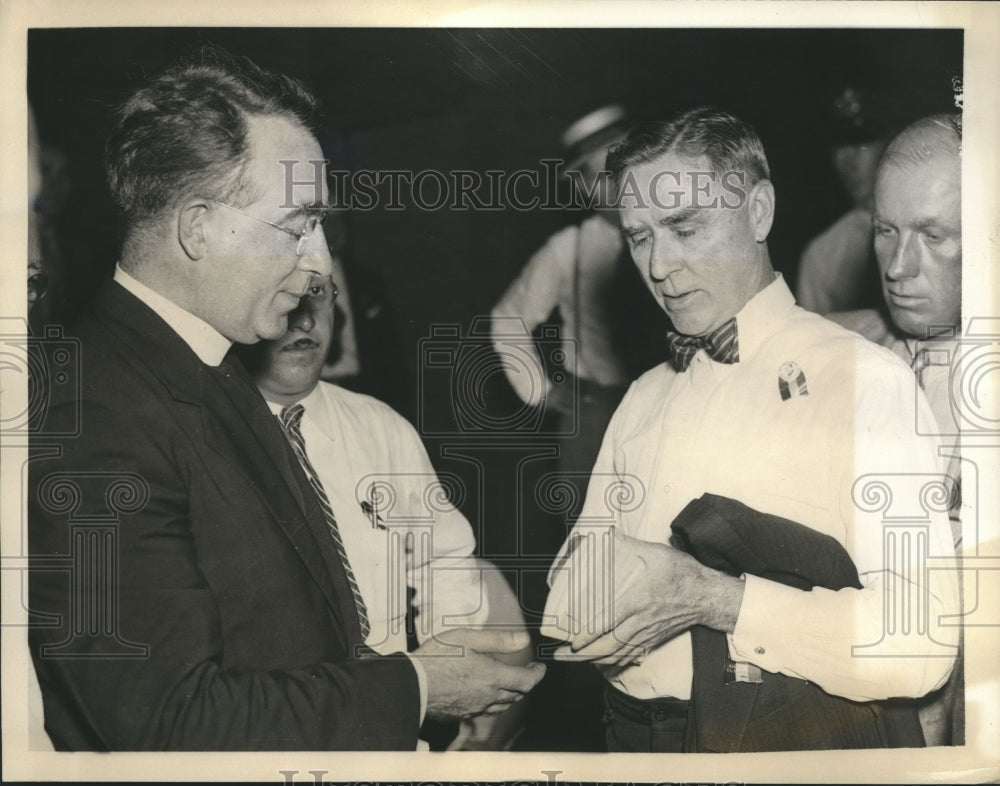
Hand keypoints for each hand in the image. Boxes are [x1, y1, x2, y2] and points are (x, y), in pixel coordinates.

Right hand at [414, 628, 545, 721]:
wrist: (411, 685)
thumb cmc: (437, 657)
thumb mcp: (468, 638)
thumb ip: (498, 640)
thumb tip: (524, 641)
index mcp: (493, 677)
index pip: (527, 681)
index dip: (537, 675)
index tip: (540, 668)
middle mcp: (488, 697)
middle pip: (517, 695)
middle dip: (525, 684)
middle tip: (527, 673)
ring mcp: (475, 709)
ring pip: (503, 706)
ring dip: (511, 695)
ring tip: (510, 683)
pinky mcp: (462, 715)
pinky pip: (485, 711)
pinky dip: (493, 703)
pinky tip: (485, 694)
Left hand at [554, 529, 743, 666]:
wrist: (705, 594)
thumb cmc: (676, 570)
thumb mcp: (652, 552)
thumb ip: (625, 546)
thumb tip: (602, 534)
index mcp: (639, 598)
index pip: (611, 619)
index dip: (591, 632)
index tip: (573, 639)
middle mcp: (641, 620)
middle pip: (610, 643)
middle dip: (583, 652)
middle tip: (559, 655)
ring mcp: (647, 633)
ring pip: (617, 652)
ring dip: (592, 659)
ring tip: (571, 660)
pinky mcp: (652, 640)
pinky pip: (628, 655)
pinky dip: (611, 661)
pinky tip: (598, 663)